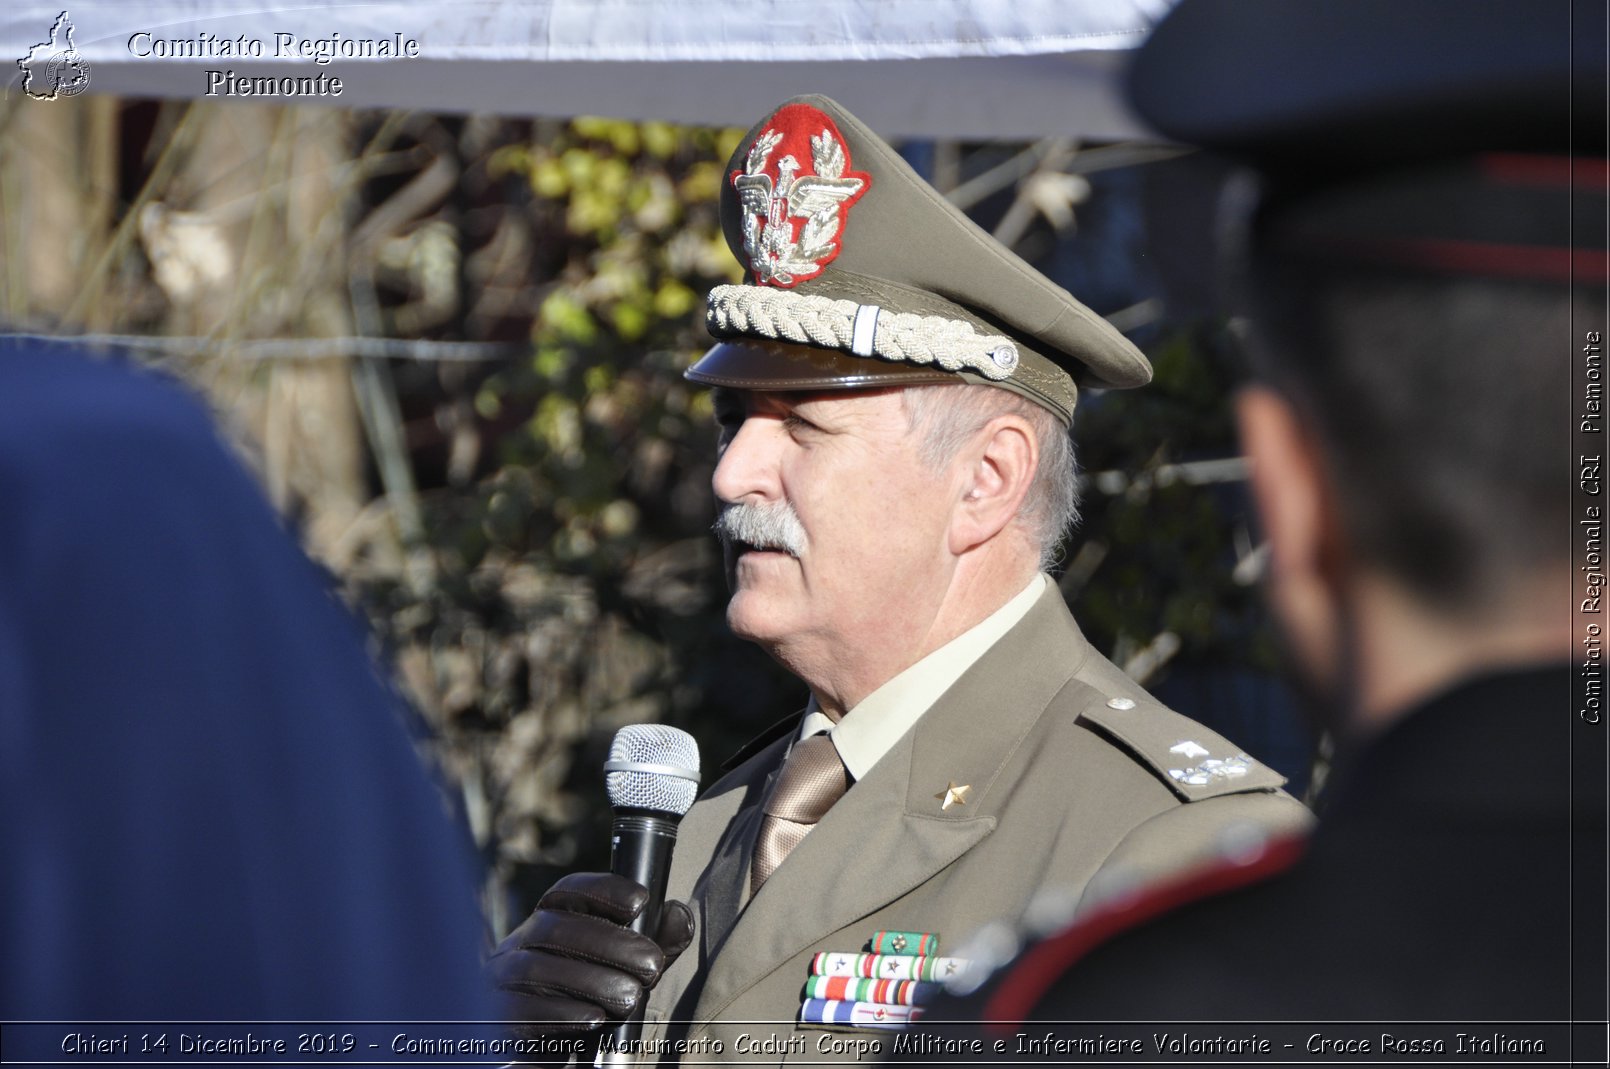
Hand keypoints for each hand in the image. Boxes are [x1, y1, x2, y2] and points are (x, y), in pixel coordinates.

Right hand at [489, 872, 694, 1035]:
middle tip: (651, 964)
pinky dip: (560, 1013)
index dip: (603, 889)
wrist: (553, 1051)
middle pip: (554, 928)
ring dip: (590, 980)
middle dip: (608, 943)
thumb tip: (680, 914)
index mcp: (549, 921)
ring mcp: (500, 980)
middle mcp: (519, 943)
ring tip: (631, 997)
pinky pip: (519, 1011)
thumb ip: (655, 942)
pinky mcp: (495, 1018)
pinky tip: (594, 1017)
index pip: (567, 891)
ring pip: (536, 968)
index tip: (641, 901)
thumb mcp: (628, 968)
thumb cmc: (591, 999)